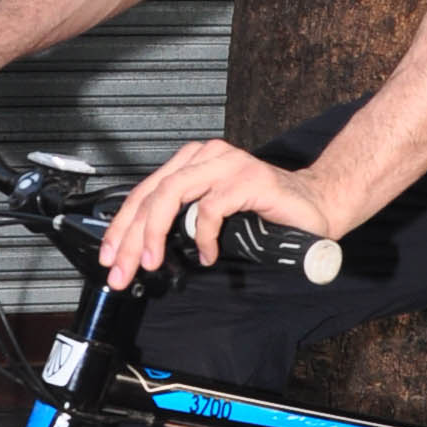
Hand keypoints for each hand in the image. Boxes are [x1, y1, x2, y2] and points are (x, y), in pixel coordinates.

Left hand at [98, 137, 334, 290]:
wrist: (317, 209)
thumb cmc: (268, 215)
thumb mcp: (213, 218)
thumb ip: (182, 222)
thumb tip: (143, 251)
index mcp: (192, 162)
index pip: (144, 192)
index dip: (121, 226)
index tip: (109, 256)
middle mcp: (206, 156)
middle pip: (152, 193)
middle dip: (129, 235)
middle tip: (121, 269)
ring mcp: (228, 164)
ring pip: (172, 194)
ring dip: (154, 232)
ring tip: (150, 261)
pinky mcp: (248, 179)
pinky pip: (211, 208)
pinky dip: (203, 236)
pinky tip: (207, 255)